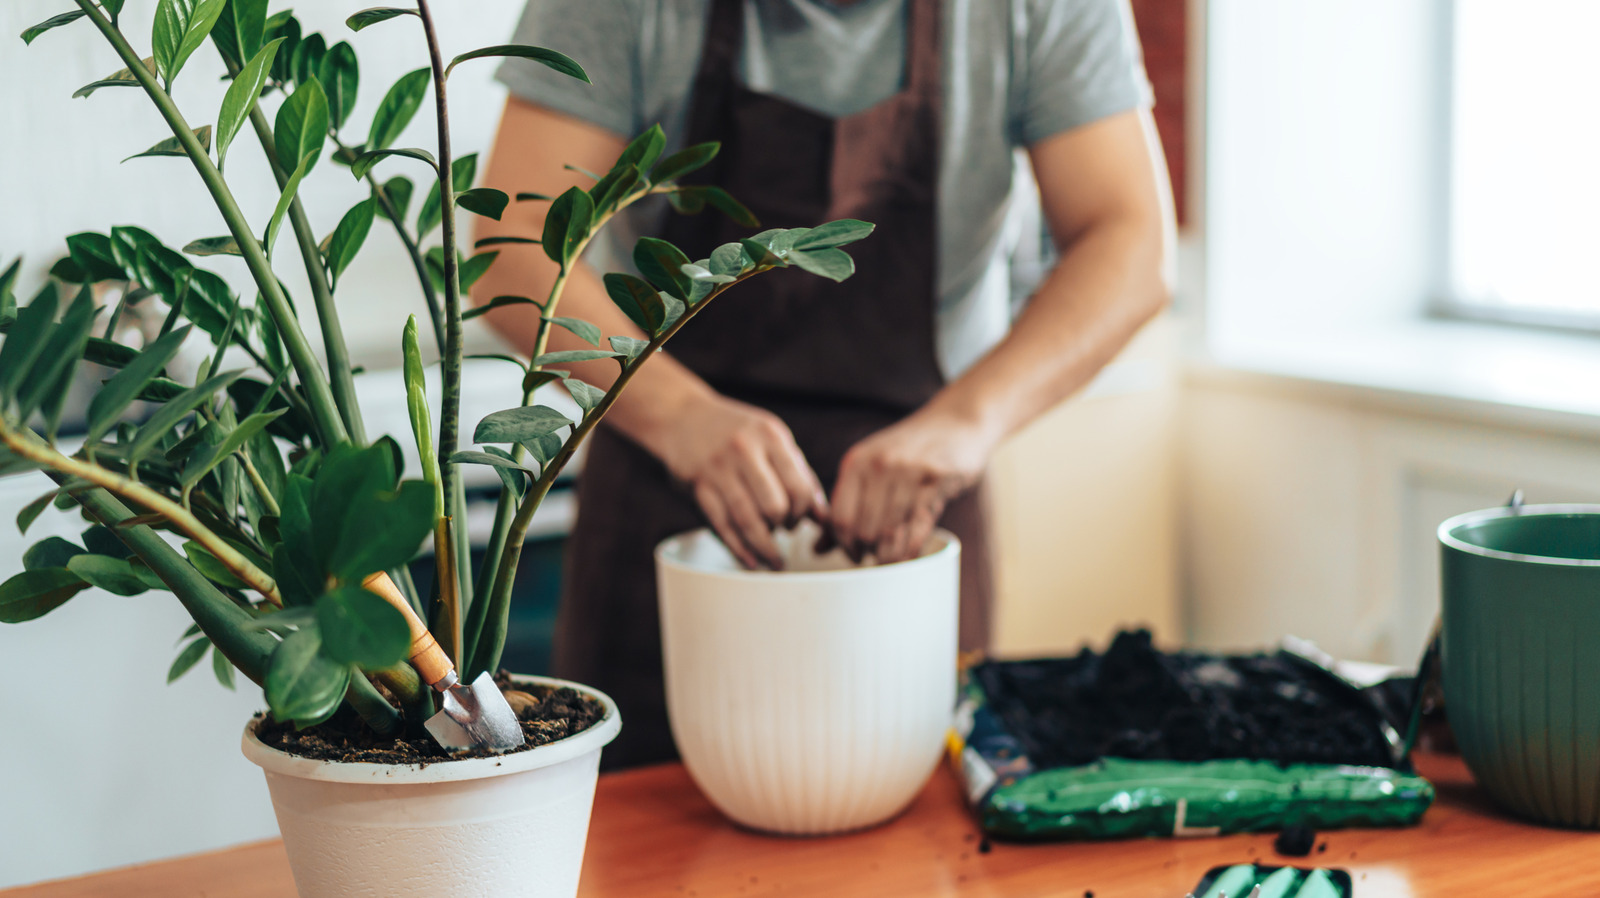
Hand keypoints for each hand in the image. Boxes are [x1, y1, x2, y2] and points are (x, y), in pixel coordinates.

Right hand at [656, 393, 826, 569]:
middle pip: (775, 506)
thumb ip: (798, 473)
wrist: (682, 415)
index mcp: (771, 436)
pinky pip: (722, 525)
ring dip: (764, 548)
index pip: (800, 486)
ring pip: (748, 520)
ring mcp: (719, 468)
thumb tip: (823, 516)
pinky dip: (738, 548)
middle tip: (784, 532)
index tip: (801, 521)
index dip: (805, 513)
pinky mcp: (697, 485)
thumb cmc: (735, 431)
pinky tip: (750, 560)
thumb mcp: (770, 439)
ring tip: (774, 562)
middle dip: (785, 527)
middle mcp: (745, 450)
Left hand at [829, 410, 996, 563]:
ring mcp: (909, 472)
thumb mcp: (871, 469)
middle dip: (867, 553)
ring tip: (891, 560)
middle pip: (864, 530)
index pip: (839, 518)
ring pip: (890, 533)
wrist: (956, 422)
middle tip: (874, 558)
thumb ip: (845, 507)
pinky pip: (919, 528)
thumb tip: (817, 548)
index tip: (853, 554)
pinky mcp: (937, 481)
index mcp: (857, 462)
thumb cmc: (909, 452)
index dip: (844, 545)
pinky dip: (912, 549)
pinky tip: (909, 554)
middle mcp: (880, 465)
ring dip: (889, 556)